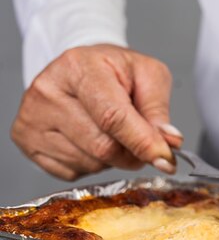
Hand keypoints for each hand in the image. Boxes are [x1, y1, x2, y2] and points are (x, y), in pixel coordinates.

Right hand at [11, 44, 182, 179]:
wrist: (82, 68)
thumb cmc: (116, 71)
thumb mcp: (148, 76)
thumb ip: (159, 109)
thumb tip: (169, 142)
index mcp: (79, 67)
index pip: (112, 116)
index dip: (142, 142)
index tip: (165, 159)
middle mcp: (48, 90)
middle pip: (102, 146)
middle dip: (132, 153)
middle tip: (143, 141)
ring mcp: (32, 117)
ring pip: (90, 163)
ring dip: (113, 159)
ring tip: (112, 132)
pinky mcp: (27, 140)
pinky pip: (73, 172)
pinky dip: (93, 164)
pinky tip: (91, 139)